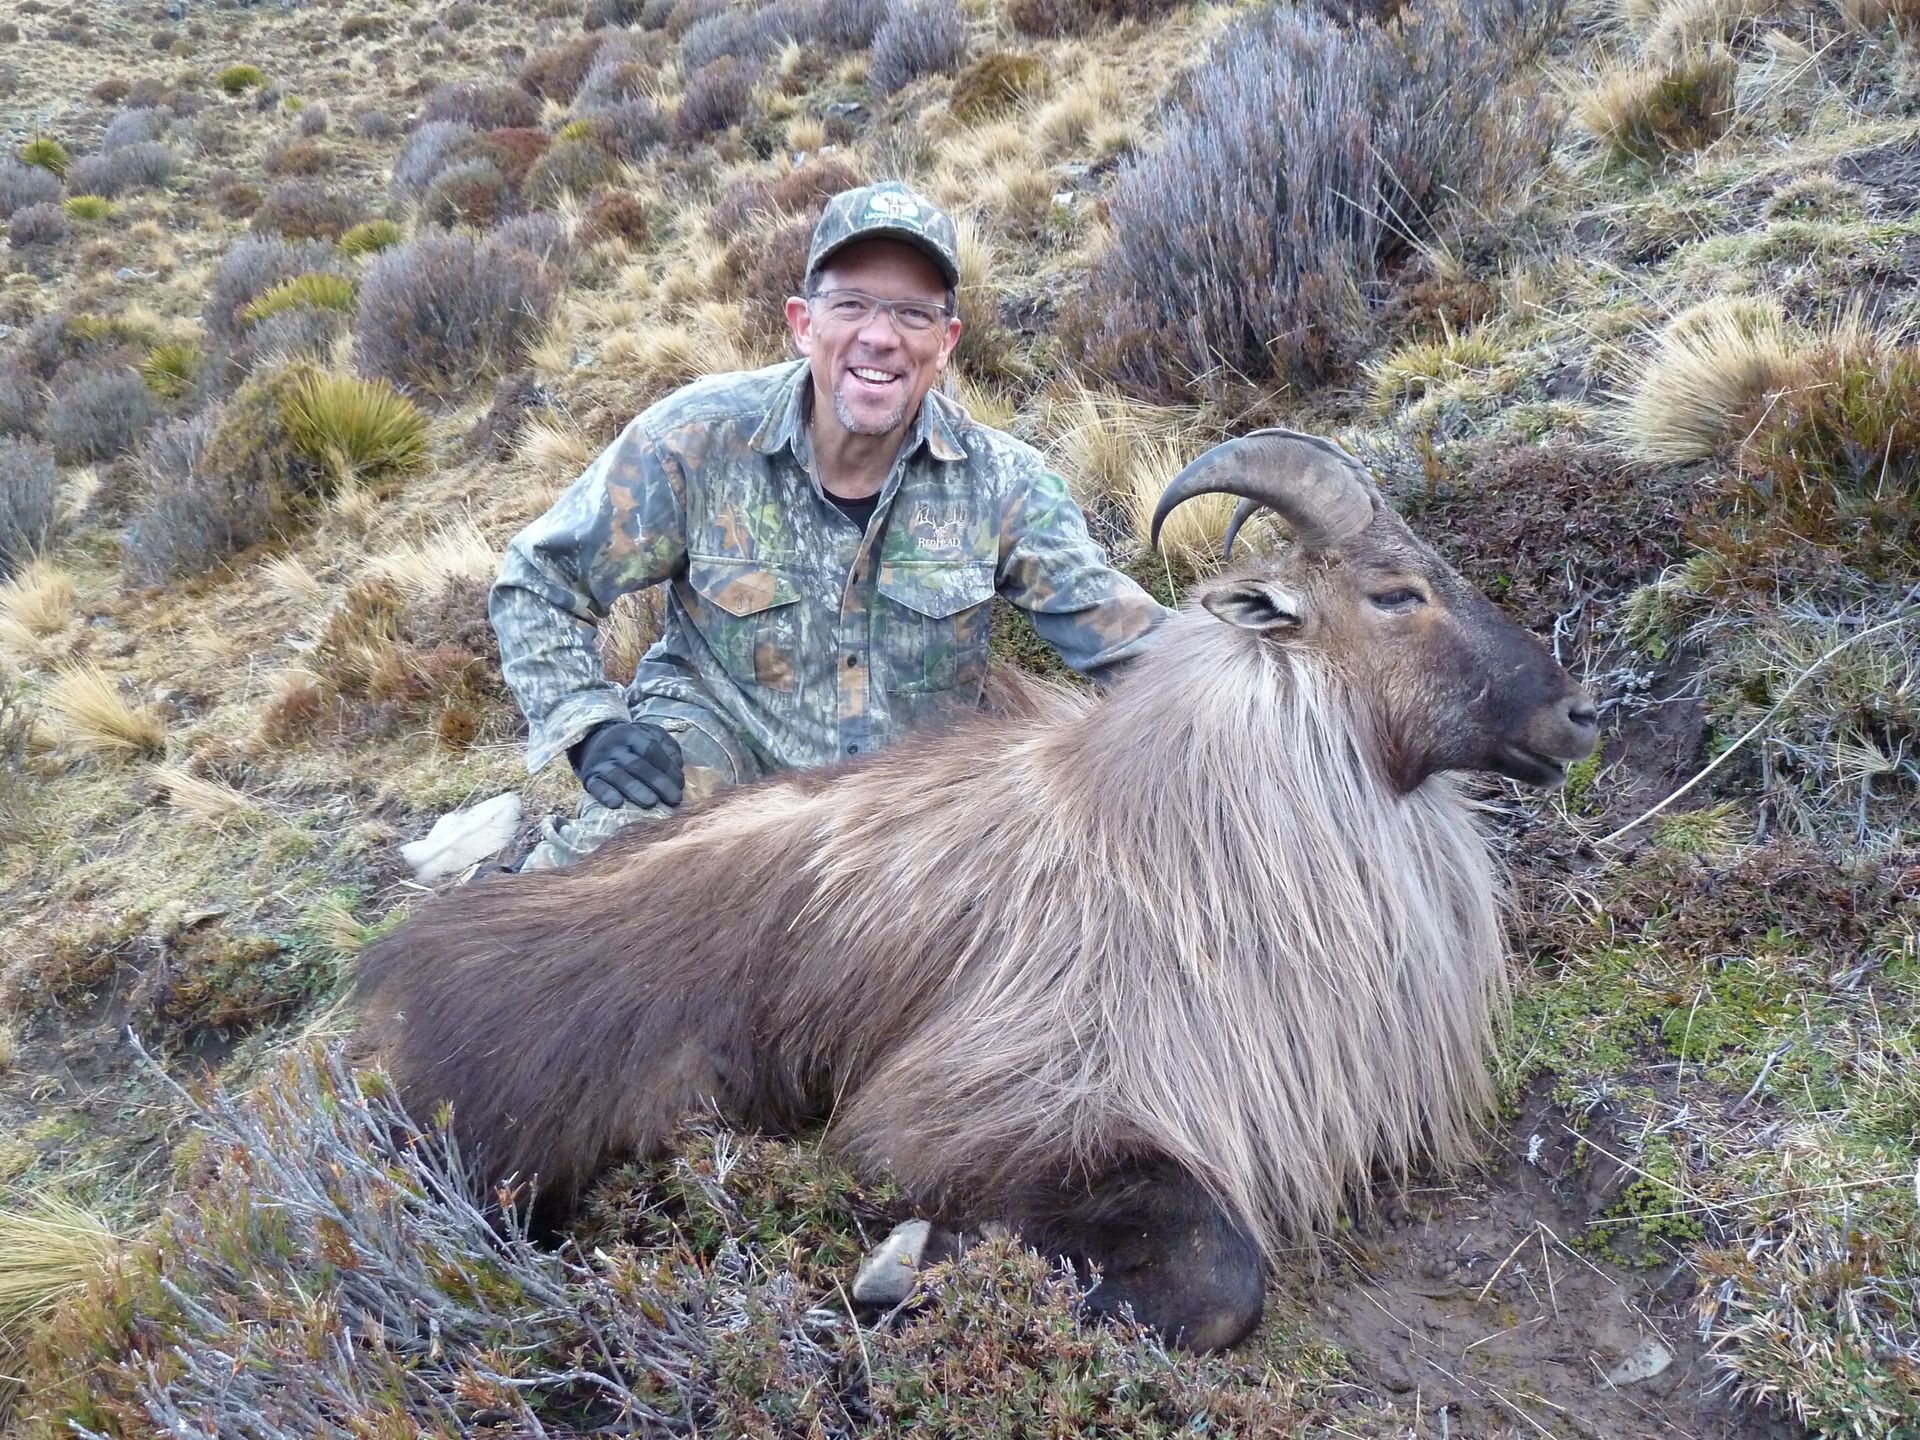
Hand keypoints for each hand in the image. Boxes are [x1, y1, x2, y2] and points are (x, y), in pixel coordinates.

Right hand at [568, 720, 683, 810]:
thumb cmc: (633, 744)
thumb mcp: (652, 735)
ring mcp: (601, 762)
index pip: (651, 748)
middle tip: (674, 799)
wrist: (595, 741)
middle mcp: (615, 747)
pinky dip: (605, 794)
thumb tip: (677, 767)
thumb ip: (668, 748)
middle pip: (637, 764)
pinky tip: (616, 803)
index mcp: (633, 734)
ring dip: (635, 790)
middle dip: (657, 782)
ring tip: (651, 803)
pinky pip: (596, 786)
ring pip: (618, 776)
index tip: (680, 784)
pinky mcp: (589, 777)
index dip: (667, 767)